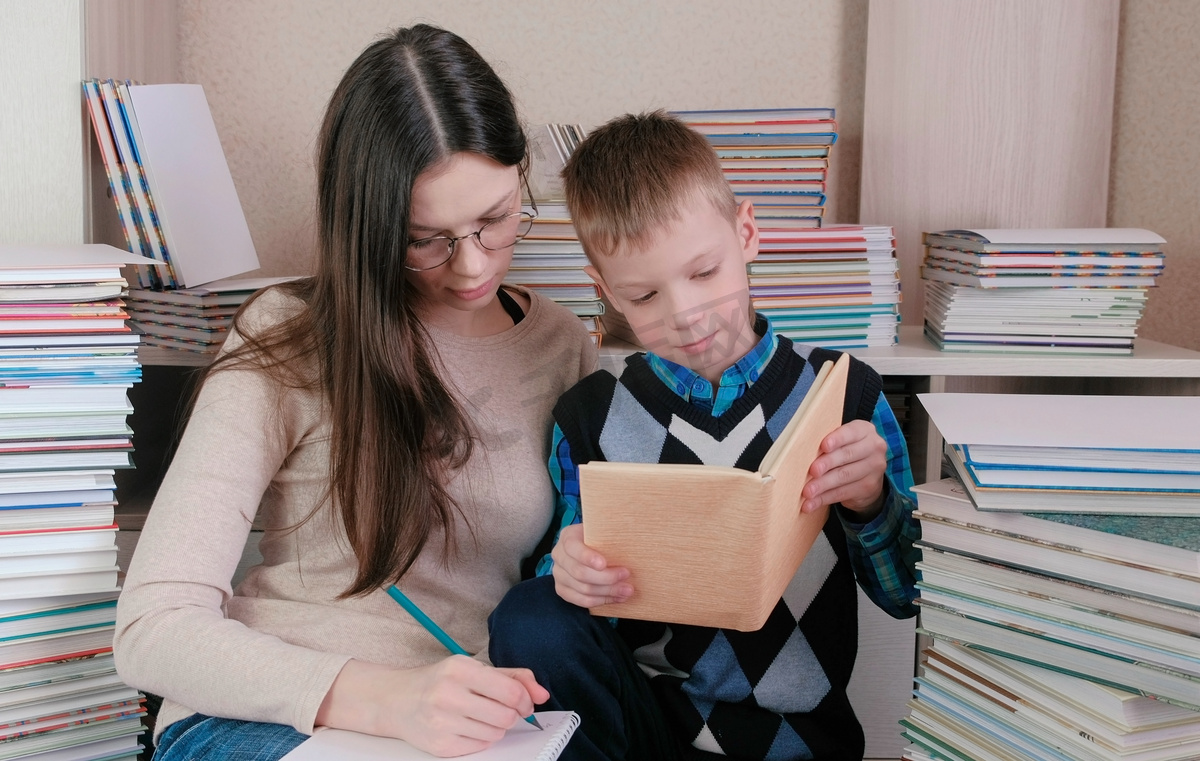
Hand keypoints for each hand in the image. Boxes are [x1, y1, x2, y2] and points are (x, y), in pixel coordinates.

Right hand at [316, 656, 547, 756]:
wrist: (394, 700)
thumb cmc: (439, 681)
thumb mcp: (473, 668)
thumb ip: (512, 677)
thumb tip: (542, 693)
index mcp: (459, 669)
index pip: (510, 691)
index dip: (525, 700)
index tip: (524, 702)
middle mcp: (448, 694)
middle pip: (506, 716)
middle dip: (512, 715)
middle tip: (502, 710)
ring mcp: (441, 722)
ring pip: (495, 733)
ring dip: (496, 727)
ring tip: (479, 716)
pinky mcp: (439, 745)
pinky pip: (480, 747)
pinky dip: (481, 739)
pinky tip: (468, 727)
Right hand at [550, 523, 631, 607]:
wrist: (590, 548)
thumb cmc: (600, 538)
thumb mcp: (602, 530)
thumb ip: (609, 535)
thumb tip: (628, 544)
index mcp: (568, 537)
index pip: (573, 547)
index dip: (587, 557)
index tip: (604, 564)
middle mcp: (559, 555)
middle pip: (580, 572)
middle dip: (606, 577)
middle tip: (626, 575)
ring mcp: (559, 574)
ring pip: (583, 589)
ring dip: (608, 591)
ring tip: (626, 590)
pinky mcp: (562, 590)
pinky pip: (581, 600)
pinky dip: (601, 600)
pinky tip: (616, 597)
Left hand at [801, 419, 886, 519]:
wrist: (868, 473)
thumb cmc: (846, 451)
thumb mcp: (842, 441)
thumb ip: (829, 442)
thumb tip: (804, 451)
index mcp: (865, 431)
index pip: (851, 432)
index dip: (837, 439)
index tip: (823, 446)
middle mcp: (874, 448)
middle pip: (847, 455)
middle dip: (827, 463)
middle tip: (812, 471)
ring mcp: (874, 468)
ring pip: (844, 476)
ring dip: (822, 485)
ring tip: (807, 492)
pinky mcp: (869, 487)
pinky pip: (843, 493)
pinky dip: (824, 498)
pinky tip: (811, 503)